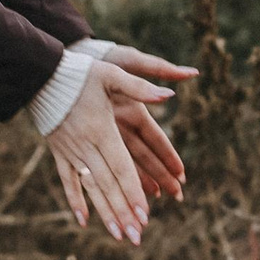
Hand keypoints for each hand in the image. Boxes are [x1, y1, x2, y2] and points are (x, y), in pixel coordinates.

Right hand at [46, 62, 175, 242]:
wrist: (38, 75)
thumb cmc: (79, 72)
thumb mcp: (111, 73)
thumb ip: (140, 87)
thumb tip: (169, 96)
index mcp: (102, 129)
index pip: (121, 167)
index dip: (133, 192)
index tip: (144, 215)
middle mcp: (86, 145)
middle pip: (108, 184)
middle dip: (123, 212)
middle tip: (137, 236)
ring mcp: (70, 152)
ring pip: (91, 188)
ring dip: (105, 213)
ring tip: (119, 236)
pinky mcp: (58, 153)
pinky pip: (67, 180)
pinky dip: (75, 201)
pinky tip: (83, 222)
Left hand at [99, 45, 194, 202]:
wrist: (70, 57)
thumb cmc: (102, 58)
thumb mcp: (130, 61)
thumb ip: (157, 70)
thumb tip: (189, 74)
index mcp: (134, 110)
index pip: (156, 139)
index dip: (168, 157)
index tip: (181, 174)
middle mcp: (122, 126)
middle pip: (145, 157)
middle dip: (160, 177)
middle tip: (176, 197)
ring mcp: (105, 133)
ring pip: (124, 164)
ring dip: (138, 183)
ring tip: (152, 202)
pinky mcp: (86, 138)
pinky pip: (98, 161)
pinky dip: (107, 178)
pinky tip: (115, 195)